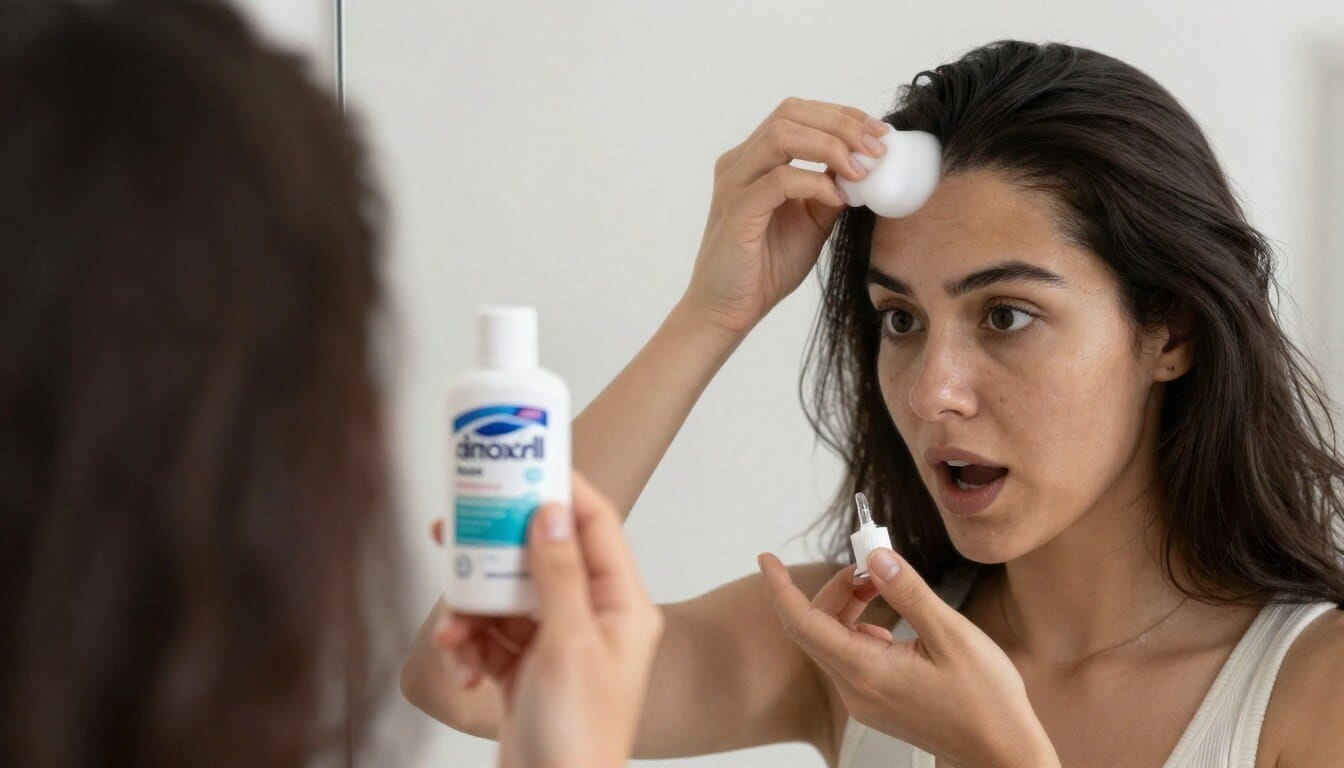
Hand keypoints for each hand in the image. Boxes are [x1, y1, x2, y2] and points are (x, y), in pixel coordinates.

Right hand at [433, 473, 662, 767]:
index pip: (596, 525)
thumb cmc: (579, 739)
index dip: (562, 488)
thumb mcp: (569, 646)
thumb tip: (551, 510)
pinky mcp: (523, 669)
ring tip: (452, 629)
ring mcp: (557, 643)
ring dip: (472, 608)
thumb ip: (558, 574)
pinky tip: (459, 666)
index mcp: (622, 606)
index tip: (523, 461)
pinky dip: (468, 644)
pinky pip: (489, 634)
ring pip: (506, 595)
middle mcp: (593, 618)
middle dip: (495, 548)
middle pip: (541, 555)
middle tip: (456, 526)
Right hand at [682, 97, 890, 336]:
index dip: (843, 115)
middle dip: (841, 123)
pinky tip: (837, 200)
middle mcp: (739, 163)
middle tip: (877, 147)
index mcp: (754, 160)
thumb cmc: (764, 269)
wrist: (727, 311)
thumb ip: (830, 189)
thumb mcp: (812, 222)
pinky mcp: (736, 211)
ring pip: (781, 135)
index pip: (799, 114)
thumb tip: (866, 166)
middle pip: (790, 113)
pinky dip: (814, 184)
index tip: (881, 132)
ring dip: (830, 146)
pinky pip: (779, 180)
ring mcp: (734, 184)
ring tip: (861, 170)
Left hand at [757, 549, 1059, 767]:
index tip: (767, 558)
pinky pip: (850, 658)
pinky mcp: (875, 703)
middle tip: (868, 564)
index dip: (779, 588)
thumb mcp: (952, 635)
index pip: (803, 623)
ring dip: (848, 608)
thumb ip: (908, 592)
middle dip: (834, 589)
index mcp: (868, 671)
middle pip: (816, 628)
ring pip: (833, 642)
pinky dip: (860, 630)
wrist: (1002, 752)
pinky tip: (891, 624)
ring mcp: (864, 700)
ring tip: (882, 587)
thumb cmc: (987, 700)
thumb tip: (875, 557)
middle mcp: (856, 690)